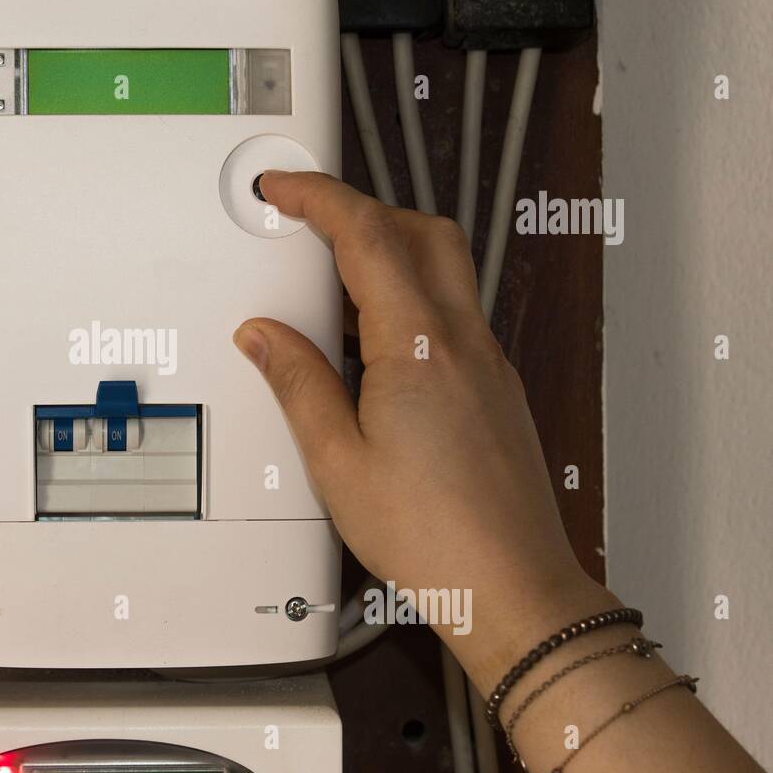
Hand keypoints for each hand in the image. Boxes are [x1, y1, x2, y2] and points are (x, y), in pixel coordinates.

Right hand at [233, 171, 614, 688]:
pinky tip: (372, 346)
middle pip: (421, 231)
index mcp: (416, 348)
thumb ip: (297, 383)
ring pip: (444, 268)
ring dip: (389, 251)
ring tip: (331, 285)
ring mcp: (486, 363)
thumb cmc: (432, 536)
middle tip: (309, 223)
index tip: (282, 187)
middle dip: (362, 209)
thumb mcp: (336, 462)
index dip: (319, 197)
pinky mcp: (495, 388)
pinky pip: (451, 314)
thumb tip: (264, 336)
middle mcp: (462, 342)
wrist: (509, 585)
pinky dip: (409, 299)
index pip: (367, 236)